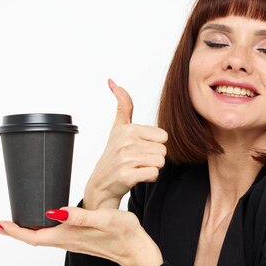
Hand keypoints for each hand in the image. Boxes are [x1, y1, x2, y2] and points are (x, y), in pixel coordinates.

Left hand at [0, 209, 162, 265]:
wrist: (139, 252)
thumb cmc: (125, 236)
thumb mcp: (104, 220)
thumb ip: (79, 217)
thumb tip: (54, 212)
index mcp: (68, 236)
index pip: (31, 235)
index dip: (11, 230)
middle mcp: (67, 240)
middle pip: (31, 237)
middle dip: (10, 230)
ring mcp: (73, 241)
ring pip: (40, 236)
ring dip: (23, 230)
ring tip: (8, 221)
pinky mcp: (80, 238)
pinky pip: (51, 235)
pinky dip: (38, 228)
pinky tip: (41, 220)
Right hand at [84, 79, 168, 209]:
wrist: (102, 183)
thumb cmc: (114, 155)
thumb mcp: (118, 128)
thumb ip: (123, 105)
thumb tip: (113, 82)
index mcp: (128, 129)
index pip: (163, 136)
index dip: (154, 144)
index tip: (139, 148)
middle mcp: (126, 142)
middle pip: (163, 150)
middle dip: (153, 157)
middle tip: (137, 160)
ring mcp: (126, 159)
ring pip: (160, 162)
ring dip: (151, 168)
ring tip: (136, 167)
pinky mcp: (127, 175)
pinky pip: (154, 174)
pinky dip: (148, 178)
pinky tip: (136, 176)